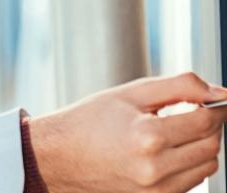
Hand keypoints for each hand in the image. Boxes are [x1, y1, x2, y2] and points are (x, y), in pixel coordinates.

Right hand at [28, 72, 226, 192]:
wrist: (59, 156)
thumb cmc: (90, 120)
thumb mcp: (130, 93)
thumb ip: (179, 86)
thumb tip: (218, 92)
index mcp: (148, 136)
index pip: (205, 120)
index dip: (216, 106)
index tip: (215, 99)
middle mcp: (155, 168)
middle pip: (211, 145)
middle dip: (211, 125)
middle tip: (194, 110)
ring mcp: (157, 189)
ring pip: (206, 165)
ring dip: (202, 145)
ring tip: (178, 130)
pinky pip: (191, 180)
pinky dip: (190, 162)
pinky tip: (168, 149)